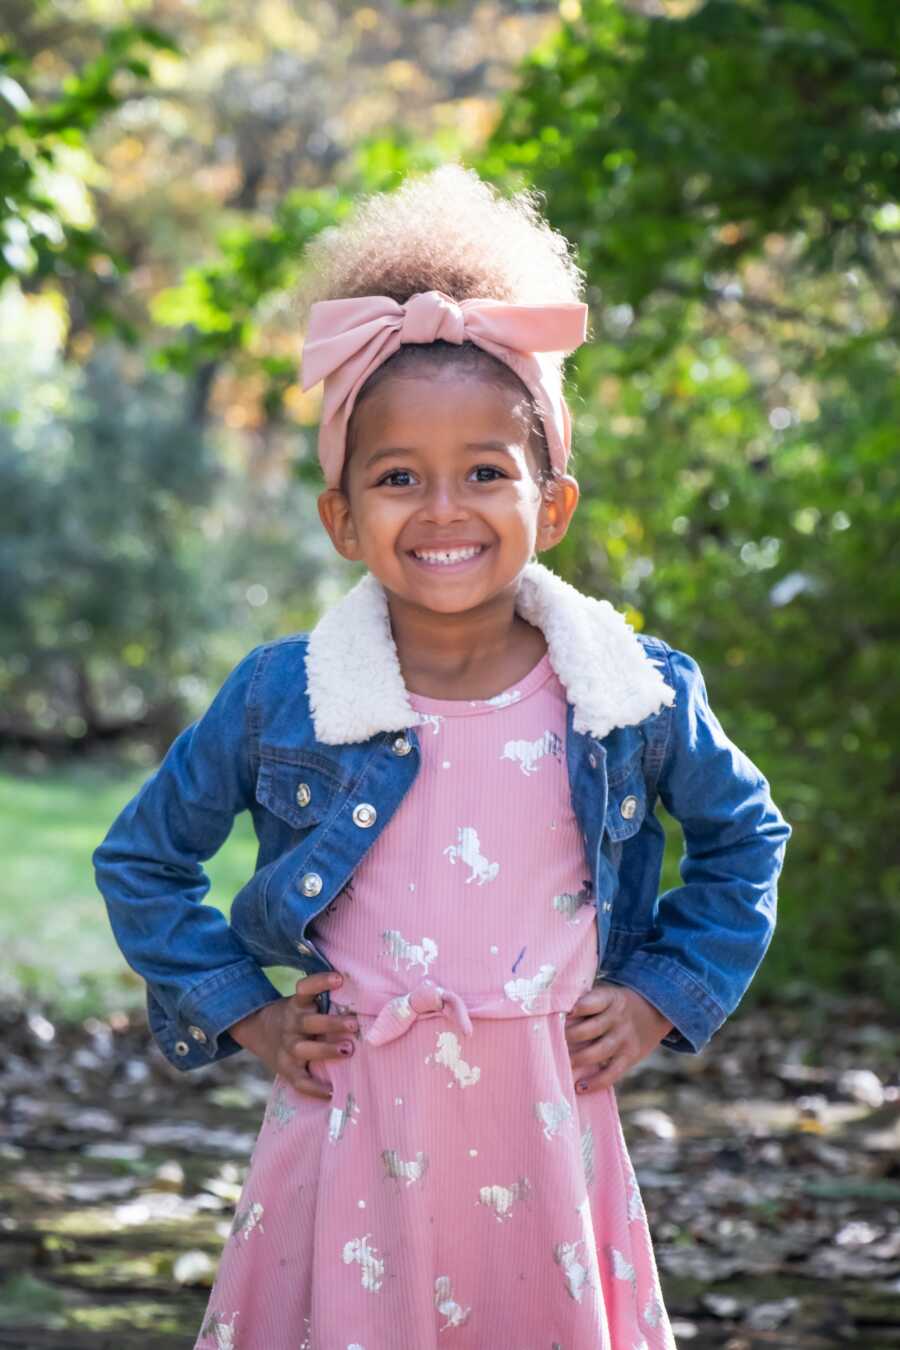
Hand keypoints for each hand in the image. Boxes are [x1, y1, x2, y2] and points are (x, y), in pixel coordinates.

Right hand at [227, 972, 357, 1100]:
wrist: (260, 1031)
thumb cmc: (298, 1015)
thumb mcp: (304, 1002)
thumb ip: (325, 998)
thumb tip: (367, 989)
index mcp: (297, 1004)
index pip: (305, 988)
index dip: (320, 982)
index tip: (339, 978)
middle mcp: (291, 1024)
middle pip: (309, 1022)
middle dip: (332, 1023)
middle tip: (355, 1025)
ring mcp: (287, 1047)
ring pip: (304, 1049)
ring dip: (325, 1050)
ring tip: (348, 1050)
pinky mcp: (286, 1069)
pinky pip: (299, 1081)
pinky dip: (314, 1088)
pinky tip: (331, 1091)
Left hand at [564, 981, 673, 1093]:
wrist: (655, 1010)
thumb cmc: (615, 1004)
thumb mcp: (606, 995)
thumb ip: (586, 1003)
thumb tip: (553, 1018)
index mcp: (610, 998)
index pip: (591, 1002)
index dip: (576, 1009)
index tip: (559, 1015)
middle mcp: (618, 1018)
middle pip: (590, 1029)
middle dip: (568, 1037)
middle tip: (550, 1043)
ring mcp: (625, 1038)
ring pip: (598, 1052)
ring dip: (577, 1060)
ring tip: (560, 1065)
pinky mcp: (630, 1057)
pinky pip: (612, 1073)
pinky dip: (596, 1082)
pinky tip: (579, 1086)